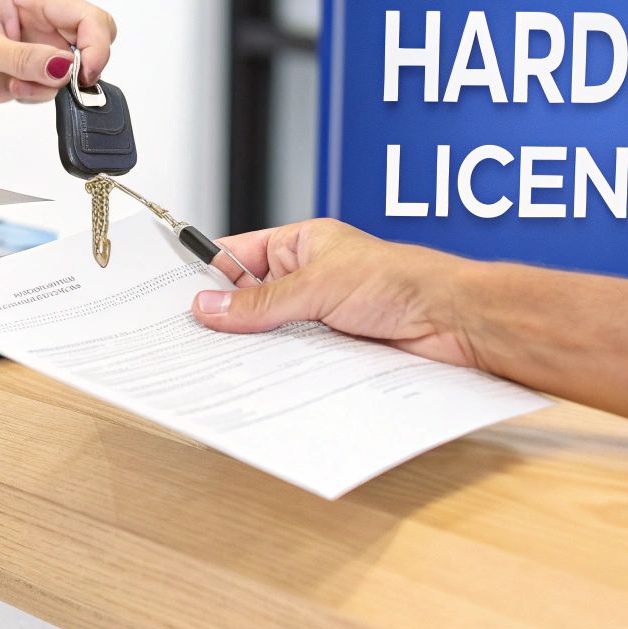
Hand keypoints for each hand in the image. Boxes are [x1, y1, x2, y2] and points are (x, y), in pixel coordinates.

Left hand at [0, 0, 117, 109]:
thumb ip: (22, 58)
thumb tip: (66, 67)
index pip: (86, 15)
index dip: (96, 45)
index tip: (84, 75)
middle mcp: (40, 18)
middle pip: (90, 42)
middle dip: (78, 69)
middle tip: (50, 83)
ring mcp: (36, 47)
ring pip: (74, 71)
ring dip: (50, 87)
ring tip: (14, 86)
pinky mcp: (29, 72)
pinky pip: (53, 89)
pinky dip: (38, 96)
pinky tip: (10, 89)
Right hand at [191, 219, 485, 369]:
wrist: (454, 320)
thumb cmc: (403, 279)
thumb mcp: (319, 284)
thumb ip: (262, 301)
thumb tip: (211, 307)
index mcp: (301, 245)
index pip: (237, 255)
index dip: (205, 273)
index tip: (173, 295)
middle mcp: (309, 279)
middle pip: (251, 302)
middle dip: (227, 321)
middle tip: (190, 340)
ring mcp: (322, 317)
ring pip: (272, 337)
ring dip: (257, 351)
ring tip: (224, 366)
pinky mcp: (335, 351)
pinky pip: (296, 362)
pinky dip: (283, 372)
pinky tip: (266, 383)